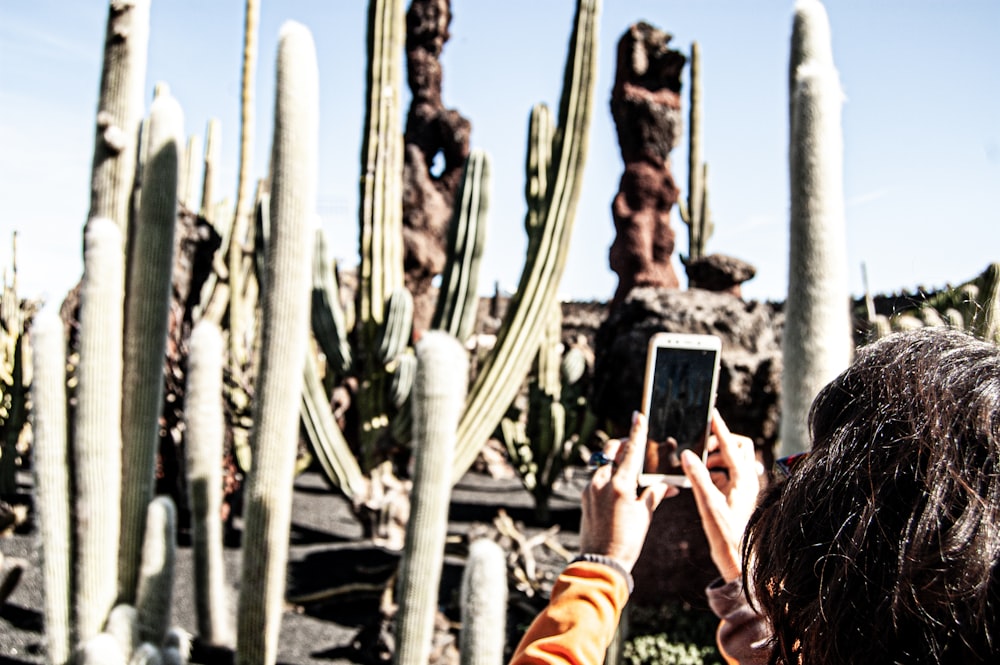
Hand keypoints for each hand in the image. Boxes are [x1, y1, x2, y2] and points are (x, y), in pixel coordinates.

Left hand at [580, 412, 676, 569]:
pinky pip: (598, 478)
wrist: (601, 563)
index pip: (631, 451)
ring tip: (630, 468)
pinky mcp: (585, 497)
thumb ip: (654, 494)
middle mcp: (601, 482)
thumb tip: (667, 485)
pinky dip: (609, 476)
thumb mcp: (645, 515)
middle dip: (622, 444)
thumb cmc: (627, 541)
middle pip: (610, 451)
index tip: (638, 415)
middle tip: (634, 443)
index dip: (637, 431)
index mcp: (619, 485)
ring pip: (603, 464)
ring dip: (616, 461)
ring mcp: (590, 489)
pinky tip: (620, 486)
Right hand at [682, 411, 759, 581]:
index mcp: (743, 479)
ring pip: (730, 460)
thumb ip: (697, 478)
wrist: (738, 561)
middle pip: (738, 447)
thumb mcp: (708, 505)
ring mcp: (742, 487)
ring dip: (714, 457)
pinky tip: (698, 479)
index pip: (731, 445)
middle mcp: (746, 480)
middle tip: (700, 447)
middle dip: (719, 442)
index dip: (719, 428)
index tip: (711, 413)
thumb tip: (687, 454)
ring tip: (696, 464)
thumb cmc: (726, 536)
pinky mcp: (735, 495)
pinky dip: (712, 471)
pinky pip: (724, 474)